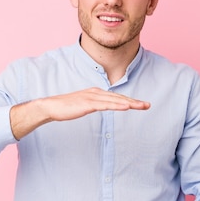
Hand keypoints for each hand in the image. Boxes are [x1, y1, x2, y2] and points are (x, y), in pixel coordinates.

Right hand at [10, 87, 149, 138]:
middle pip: (119, 98)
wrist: (51, 106)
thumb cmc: (66, 107)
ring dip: (130, 103)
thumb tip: (103, 107)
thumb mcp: (84, 105)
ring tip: (142, 106)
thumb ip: (94, 105)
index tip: (141, 105)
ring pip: (115, 100)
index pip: (116, 97)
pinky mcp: (88, 103)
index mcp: (96, 93)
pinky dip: (117, 106)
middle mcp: (96, 93)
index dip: (130, 101)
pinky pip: (105, 105)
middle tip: (148, 105)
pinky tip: (126, 108)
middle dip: (134, 101)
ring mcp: (92, 97)